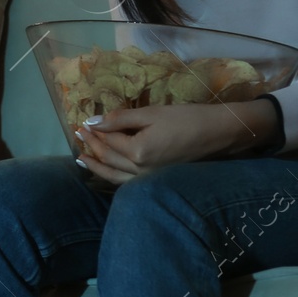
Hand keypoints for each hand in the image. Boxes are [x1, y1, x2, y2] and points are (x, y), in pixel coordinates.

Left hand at [74, 100, 275, 185]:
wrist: (218, 135)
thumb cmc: (186, 118)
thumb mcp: (152, 113)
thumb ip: (121, 119)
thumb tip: (93, 122)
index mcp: (138, 152)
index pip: (108, 141)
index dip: (93, 131)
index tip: (81, 123)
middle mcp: (140, 170)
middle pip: (109, 158)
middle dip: (92, 146)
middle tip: (78, 135)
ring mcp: (149, 179)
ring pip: (115, 175)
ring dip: (97, 166)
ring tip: (82, 158)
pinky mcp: (157, 181)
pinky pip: (127, 182)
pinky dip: (112, 176)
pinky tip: (107, 171)